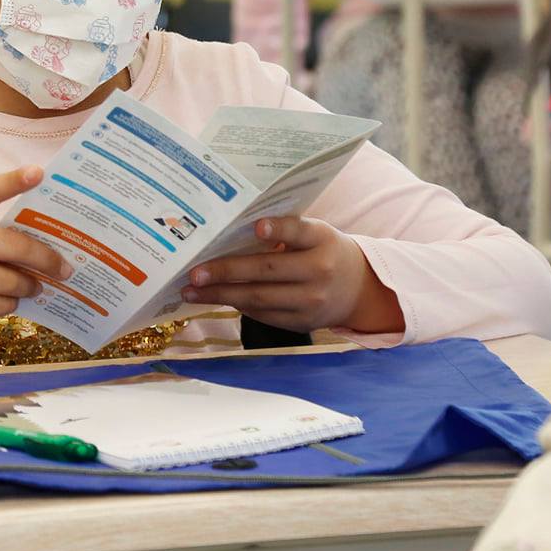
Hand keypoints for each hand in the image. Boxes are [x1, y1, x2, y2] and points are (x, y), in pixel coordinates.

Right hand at [0, 166, 71, 347]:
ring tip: (37, 285)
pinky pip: (0, 304)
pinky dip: (11, 303)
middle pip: (16, 247)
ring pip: (12, 281)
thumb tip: (43, 244)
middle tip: (66, 268)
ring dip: (31, 286)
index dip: (13, 180)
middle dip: (48, 260)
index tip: (40, 172)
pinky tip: (11, 298)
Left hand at [182, 216, 400, 335]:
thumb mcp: (315, 234)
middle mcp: (319, 271)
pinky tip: (215, 299)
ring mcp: (311, 301)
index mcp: (321, 239)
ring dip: (221, 295)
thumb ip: (285, 232)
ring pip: (260, 298)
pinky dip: (237, 306)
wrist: (357, 289)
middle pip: (268, 271)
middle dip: (227, 272)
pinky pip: (263, 315)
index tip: (257, 228)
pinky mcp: (301, 323)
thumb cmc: (323, 251)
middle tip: (195, 272)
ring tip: (192, 291)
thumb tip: (230, 232)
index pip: (299, 232)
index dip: (279, 230)